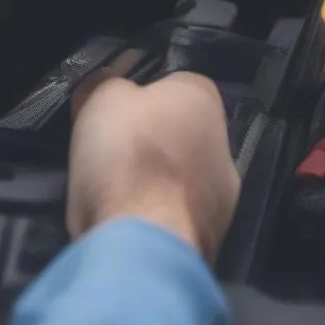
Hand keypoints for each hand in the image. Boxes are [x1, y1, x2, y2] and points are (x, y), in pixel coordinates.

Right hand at [66, 70, 239, 260]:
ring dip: (154, 181)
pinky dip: (157, 216)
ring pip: (180, 177)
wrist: (143, 241)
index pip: (170, 83)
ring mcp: (224, 195)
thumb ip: (109, 83)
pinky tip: (130, 221)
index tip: (110, 113)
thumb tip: (112, 83)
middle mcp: (224, 142)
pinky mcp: (213, 236)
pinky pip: (177, 214)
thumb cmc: (126, 155)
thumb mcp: (100, 97)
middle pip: (177, 133)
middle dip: (148, 141)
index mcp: (202, 97)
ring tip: (115, 193)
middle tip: (109, 153)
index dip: (135, 95)